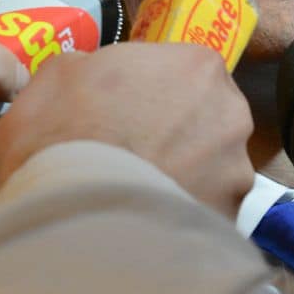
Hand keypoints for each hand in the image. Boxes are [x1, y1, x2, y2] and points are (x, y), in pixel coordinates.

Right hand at [0, 43, 253, 216]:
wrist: (73, 218)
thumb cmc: (64, 133)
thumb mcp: (56, 74)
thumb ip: (92, 66)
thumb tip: (94, 76)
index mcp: (197, 65)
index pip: (182, 71)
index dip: (150, 92)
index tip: (124, 111)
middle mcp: (231, 113)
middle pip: (206, 119)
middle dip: (177, 134)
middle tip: (134, 155)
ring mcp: (237, 171)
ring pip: (212, 171)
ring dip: (184, 178)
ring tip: (140, 198)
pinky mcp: (231, 221)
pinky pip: (206, 214)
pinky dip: (182, 218)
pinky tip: (150, 227)